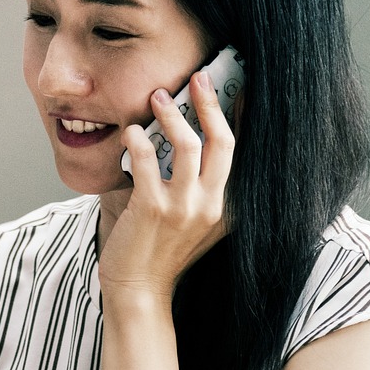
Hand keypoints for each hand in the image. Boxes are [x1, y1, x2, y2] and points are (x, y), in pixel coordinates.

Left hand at [101, 70, 234, 298]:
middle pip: (224, 142)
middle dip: (211, 103)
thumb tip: (189, 139)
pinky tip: (130, 132)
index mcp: (227, 207)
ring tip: (157, 97)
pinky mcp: (152, 209)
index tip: (234, 86)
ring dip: (172, 115)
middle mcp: (212, 206)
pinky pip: (147, 159)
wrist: (138, 290)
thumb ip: (200, 188)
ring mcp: (183, 208)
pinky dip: (137, 139)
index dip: (237, 115)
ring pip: (189, 145)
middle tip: (198, 78)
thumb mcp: (194, 223)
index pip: (240, 151)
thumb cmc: (160, 253)